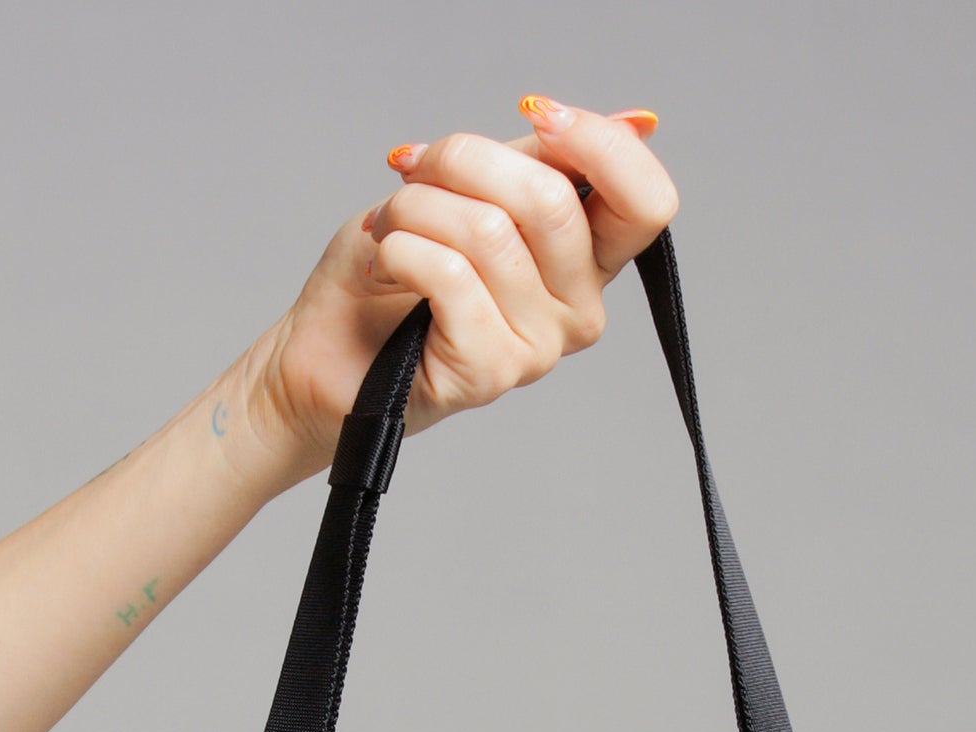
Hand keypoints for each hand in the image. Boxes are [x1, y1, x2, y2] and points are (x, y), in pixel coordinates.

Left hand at [242, 97, 676, 484]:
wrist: (328, 348)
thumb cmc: (395, 270)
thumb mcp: (474, 190)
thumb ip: (543, 160)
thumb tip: (638, 123)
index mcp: (587, 262)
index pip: (647, 203)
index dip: (599, 143)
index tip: (535, 115)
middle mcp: (577, 311)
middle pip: (551, 200)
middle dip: (464, 159)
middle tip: (417, 171)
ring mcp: (538, 349)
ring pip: (488, 233)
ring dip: (416, 207)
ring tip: (389, 226)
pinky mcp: (488, 373)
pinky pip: (450, 276)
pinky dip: (399, 249)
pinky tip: (382, 262)